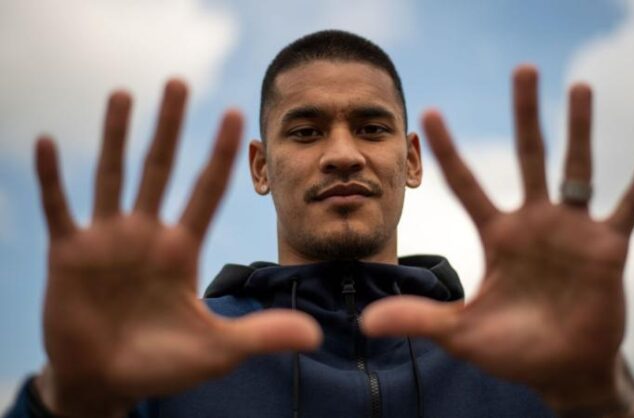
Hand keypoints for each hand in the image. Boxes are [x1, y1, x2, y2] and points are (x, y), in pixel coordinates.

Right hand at [35, 80, 320, 416]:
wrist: (106, 381)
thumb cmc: (162, 365)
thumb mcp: (216, 349)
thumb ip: (262, 335)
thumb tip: (316, 337)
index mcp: (182, 249)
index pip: (207, 191)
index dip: (221, 155)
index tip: (237, 115)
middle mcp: (147, 235)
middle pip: (163, 169)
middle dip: (172, 127)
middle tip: (181, 82)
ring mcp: (108, 240)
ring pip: (114, 176)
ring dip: (116, 136)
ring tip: (124, 93)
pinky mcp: (69, 254)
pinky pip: (60, 208)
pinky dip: (52, 178)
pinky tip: (46, 143)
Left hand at [362, 66, 633, 415]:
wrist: (562, 370)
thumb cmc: (511, 350)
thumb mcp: (461, 333)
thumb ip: (419, 319)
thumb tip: (364, 324)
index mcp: (497, 235)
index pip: (466, 183)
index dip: (448, 150)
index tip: (429, 112)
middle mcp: (533, 223)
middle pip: (528, 157)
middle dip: (525, 114)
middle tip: (524, 69)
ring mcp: (572, 231)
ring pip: (577, 170)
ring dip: (579, 130)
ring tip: (580, 88)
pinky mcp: (608, 248)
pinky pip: (628, 206)